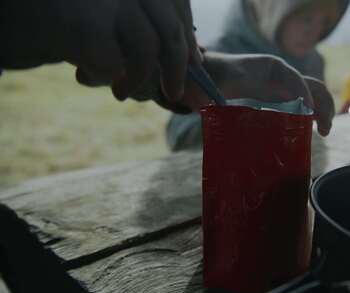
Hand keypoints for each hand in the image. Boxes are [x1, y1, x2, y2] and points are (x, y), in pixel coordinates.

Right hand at [0, 0, 199, 106]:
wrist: (15, 13)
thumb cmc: (69, 16)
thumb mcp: (115, 17)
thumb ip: (146, 26)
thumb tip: (198, 59)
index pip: (177, 5)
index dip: (188, 38)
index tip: (196, 63)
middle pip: (170, 31)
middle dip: (178, 68)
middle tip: (175, 93)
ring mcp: (106, 2)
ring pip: (147, 51)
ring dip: (140, 81)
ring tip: (122, 92)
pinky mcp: (86, 26)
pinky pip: (114, 66)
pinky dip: (106, 79)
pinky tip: (86, 76)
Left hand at [204, 53, 334, 135]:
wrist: (211, 78)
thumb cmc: (218, 77)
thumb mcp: (226, 82)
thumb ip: (235, 91)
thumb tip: (246, 107)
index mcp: (274, 68)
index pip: (297, 79)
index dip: (304, 95)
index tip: (307, 114)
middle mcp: (283, 77)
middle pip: (312, 87)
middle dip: (323, 105)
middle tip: (324, 127)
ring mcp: (283, 89)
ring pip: (312, 97)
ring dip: (322, 112)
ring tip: (323, 131)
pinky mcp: (280, 102)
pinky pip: (301, 107)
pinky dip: (311, 117)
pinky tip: (313, 130)